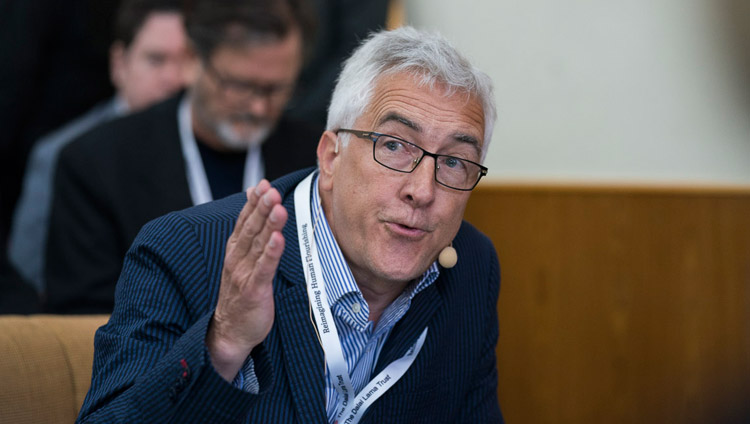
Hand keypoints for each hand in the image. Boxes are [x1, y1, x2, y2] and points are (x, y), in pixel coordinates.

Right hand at [207, 179, 287, 381]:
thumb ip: (251, 237)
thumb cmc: (241, 295)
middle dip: (262, 207)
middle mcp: (237, 259)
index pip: (244, 221)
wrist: (231, 332)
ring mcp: (244, 274)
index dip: (254, 203)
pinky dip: (271, 252)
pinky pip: (264, 268)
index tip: (263, 185)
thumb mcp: (244, 262)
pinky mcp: (254, 290)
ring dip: (268, 224)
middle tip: (271, 190)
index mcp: (235, 251)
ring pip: (258, 244)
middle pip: (251, 228)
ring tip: (277, 206)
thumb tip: (256, 210)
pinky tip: (278, 238)